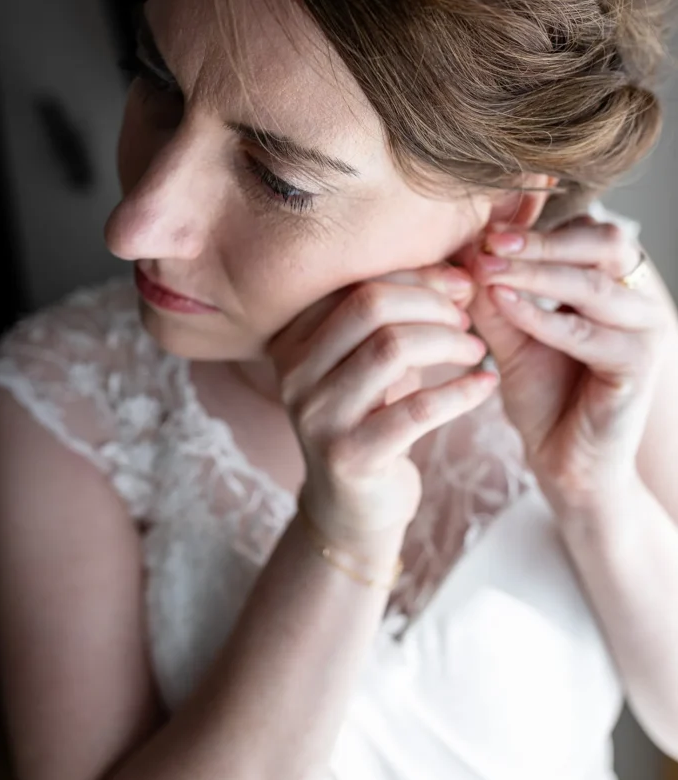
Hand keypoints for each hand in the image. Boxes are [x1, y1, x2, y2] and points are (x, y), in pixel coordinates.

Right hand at [267, 265, 497, 550]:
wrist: (353, 508)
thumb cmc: (373, 419)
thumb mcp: (375, 362)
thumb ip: (402, 316)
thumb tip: (463, 272)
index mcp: (292, 339)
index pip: (356, 283)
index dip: (417, 276)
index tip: (459, 286)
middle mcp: (294, 373)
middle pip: (369, 306)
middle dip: (431, 304)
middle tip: (467, 320)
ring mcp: (317, 417)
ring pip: (391, 349)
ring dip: (447, 342)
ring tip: (476, 350)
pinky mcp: (349, 458)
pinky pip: (416, 410)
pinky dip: (461, 391)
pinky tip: (486, 385)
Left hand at [467, 216, 671, 514]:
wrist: (564, 462)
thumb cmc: (543, 396)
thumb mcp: (510, 336)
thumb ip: (495, 294)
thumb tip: (467, 246)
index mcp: (613, 283)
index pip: (584, 229)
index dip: (535, 225)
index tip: (483, 226)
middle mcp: (638, 299)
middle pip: (602, 241)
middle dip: (541, 239)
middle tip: (489, 240)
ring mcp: (645, 330)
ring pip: (592, 283)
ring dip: (535, 271)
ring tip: (486, 268)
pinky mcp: (638, 365)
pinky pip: (586, 332)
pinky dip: (542, 315)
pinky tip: (504, 304)